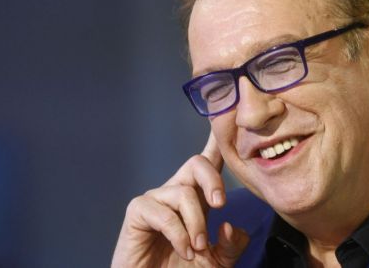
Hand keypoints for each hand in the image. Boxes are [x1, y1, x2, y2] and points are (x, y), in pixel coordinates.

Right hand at [111, 133, 249, 266]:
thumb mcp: (218, 262)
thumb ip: (231, 245)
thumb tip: (230, 225)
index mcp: (197, 199)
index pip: (208, 163)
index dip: (217, 141)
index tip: (228, 115)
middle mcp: (176, 193)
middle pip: (196, 163)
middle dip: (213, 180)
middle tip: (221, 205)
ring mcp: (155, 201)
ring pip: (183, 192)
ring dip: (196, 223)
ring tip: (197, 248)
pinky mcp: (137, 212)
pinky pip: (163, 213)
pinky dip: (178, 234)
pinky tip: (183, 249)